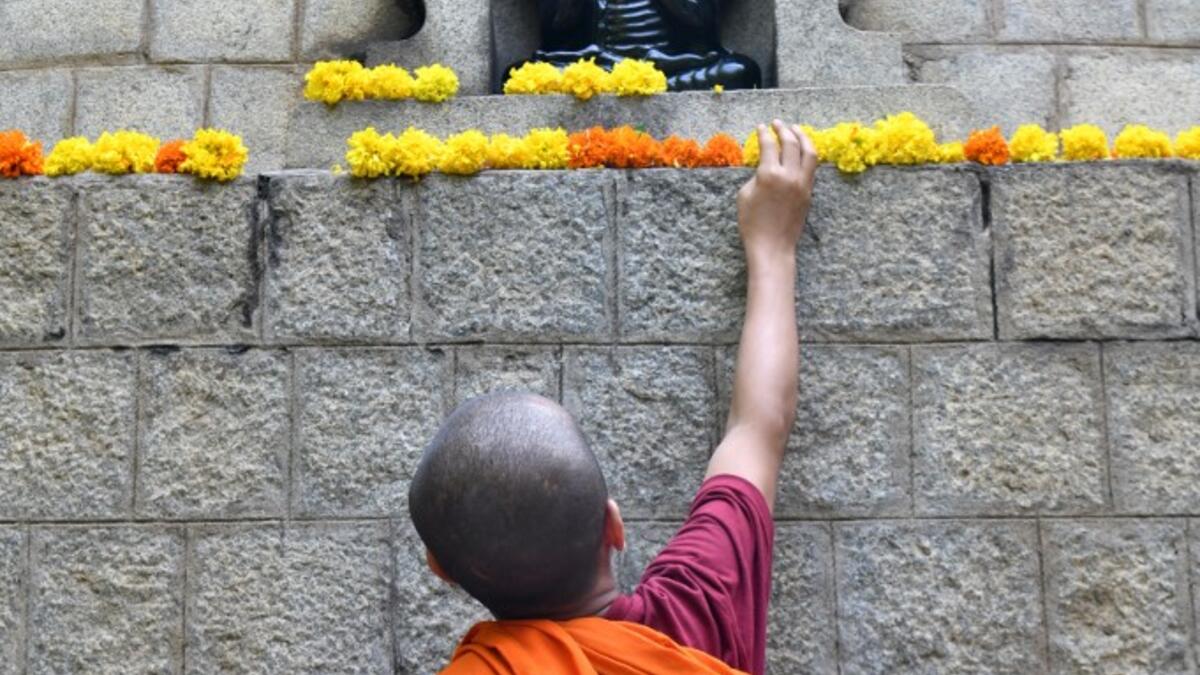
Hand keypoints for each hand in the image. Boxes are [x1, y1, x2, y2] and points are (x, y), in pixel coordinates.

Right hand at [736, 120, 816, 265]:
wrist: (772, 246)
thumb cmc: (751, 223)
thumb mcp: (744, 195)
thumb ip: (756, 176)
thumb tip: (766, 166)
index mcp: (769, 174)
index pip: (769, 145)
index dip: (764, 134)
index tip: (761, 127)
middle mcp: (789, 175)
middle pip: (791, 143)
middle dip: (784, 129)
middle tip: (778, 123)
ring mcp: (802, 183)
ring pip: (809, 152)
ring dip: (802, 137)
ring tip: (796, 129)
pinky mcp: (809, 192)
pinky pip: (812, 167)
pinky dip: (807, 154)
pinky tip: (802, 150)